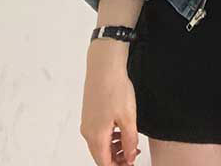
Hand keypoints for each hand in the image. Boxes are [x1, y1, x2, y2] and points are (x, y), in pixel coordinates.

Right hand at [80, 39, 141, 165]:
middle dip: (117, 158)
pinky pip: (98, 131)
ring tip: (130, 139)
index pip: (105, 164)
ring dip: (114, 146)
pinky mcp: (89, 112)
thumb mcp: (128, 118)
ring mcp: (87, 121)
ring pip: (100, 143)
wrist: (104, 65)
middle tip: (134, 152)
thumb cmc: (115, 89)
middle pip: (101, 155)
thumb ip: (129, 141)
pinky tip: (120, 127)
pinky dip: (109, 135)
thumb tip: (129, 158)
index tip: (132, 162)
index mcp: (96, 136)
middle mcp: (87, 131)